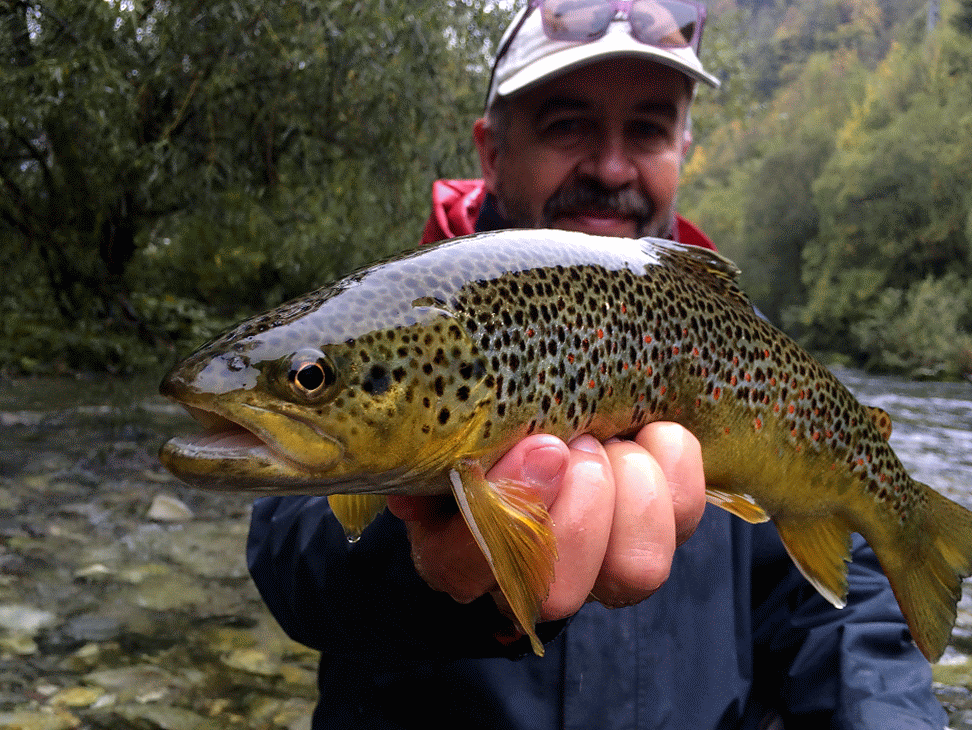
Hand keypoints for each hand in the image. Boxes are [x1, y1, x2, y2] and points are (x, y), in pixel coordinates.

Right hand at [385, 422, 705, 621]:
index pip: (463, 568)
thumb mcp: (444, 441)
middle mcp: (534, 578)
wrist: (543, 419)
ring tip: (606, 439)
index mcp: (458, 555)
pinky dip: (673, 462)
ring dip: (627, 492)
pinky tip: (646, 431)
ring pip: (636, 571)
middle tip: (572, 445)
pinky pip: (687, 514)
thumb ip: (429, 457)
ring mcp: (605, 562)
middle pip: (559, 593)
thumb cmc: (480, 432)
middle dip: (576, 509)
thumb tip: (414, 496)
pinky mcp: (662, 528)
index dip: (506, 514)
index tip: (536, 448)